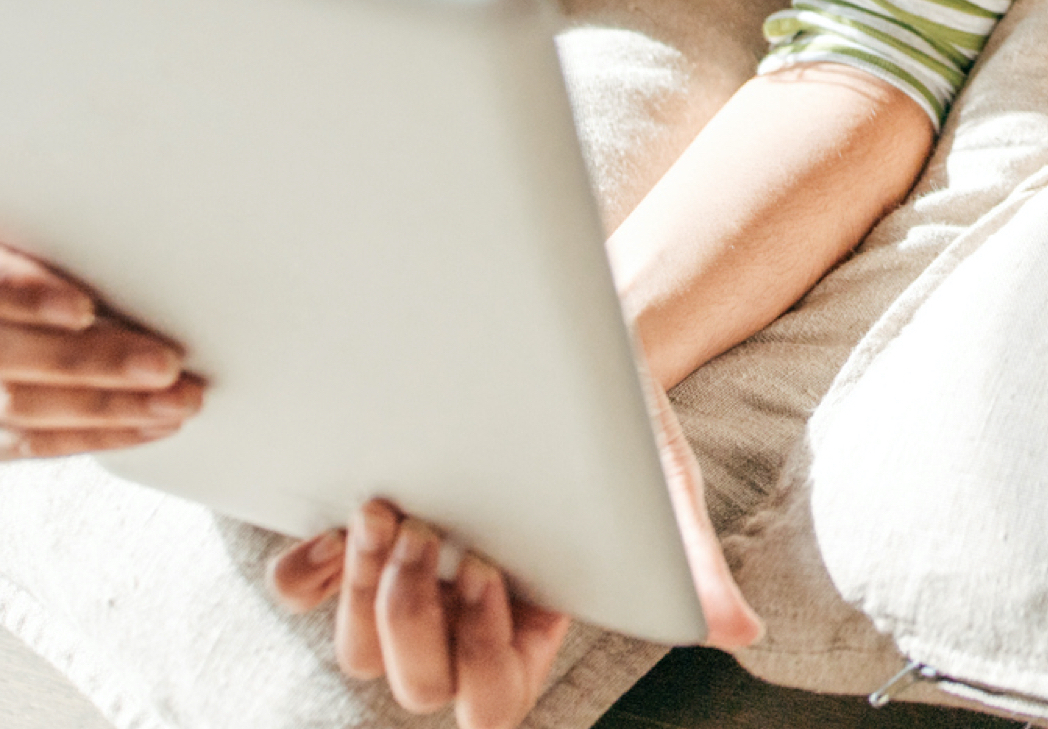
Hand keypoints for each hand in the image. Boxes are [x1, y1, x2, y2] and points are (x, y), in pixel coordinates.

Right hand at [0, 205, 201, 458]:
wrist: (57, 261)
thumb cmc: (71, 226)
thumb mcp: (72, 206)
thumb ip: (87, 220)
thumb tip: (169, 232)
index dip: (14, 293)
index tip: (84, 308)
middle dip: (88, 363)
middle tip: (165, 366)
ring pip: (9, 407)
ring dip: (103, 410)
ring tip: (176, 402)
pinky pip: (16, 445)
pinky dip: (89, 439)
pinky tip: (147, 427)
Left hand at [268, 372, 759, 727]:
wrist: (569, 353)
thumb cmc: (623, 434)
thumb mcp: (660, 493)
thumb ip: (687, 566)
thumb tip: (742, 631)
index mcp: (533, 624)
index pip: (490, 700)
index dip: (477, 656)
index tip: (493, 569)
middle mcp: (465, 615)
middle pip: (415, 683)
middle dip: (411, 617)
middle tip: (432, 531)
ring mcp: (412, 577)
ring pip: (358, 650)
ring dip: (362, 591)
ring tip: (389, 509)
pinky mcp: (369, 530)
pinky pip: (305, 587)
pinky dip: (306, 571)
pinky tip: (336, 527)